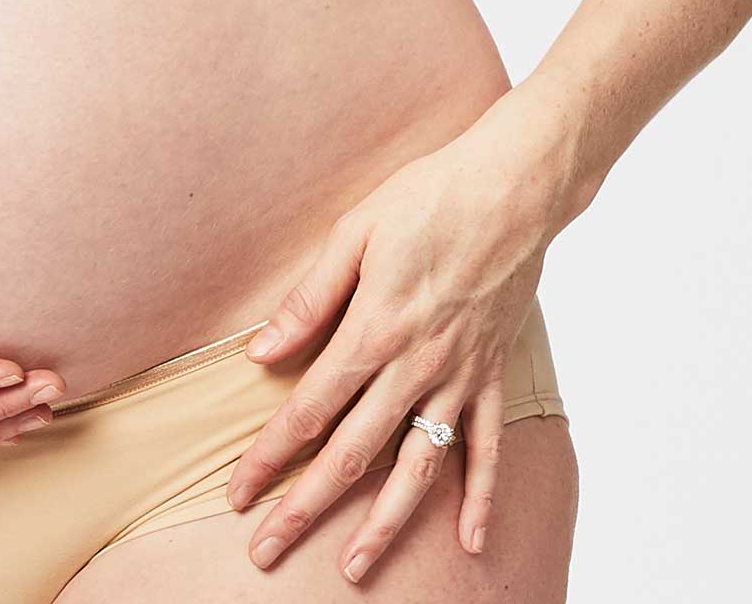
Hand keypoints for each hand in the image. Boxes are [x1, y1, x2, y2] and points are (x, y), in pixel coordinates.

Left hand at [224, 128, 555, 580]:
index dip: (268, 456)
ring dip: (384, 524)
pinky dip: (480, 497)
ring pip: (417, 467)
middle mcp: (416, 366)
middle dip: (305, 507)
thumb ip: (309, 299)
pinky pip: (488, 448)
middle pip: (352, 453)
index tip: (238, 493)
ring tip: (353, 569)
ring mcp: (460, 376)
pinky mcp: (494, 373)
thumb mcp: (354, 232)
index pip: (308, 409)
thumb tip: (262, 352)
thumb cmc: (428, 197)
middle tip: (266, 550)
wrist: (513, 186)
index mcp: (373, 330)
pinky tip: (472, 542)